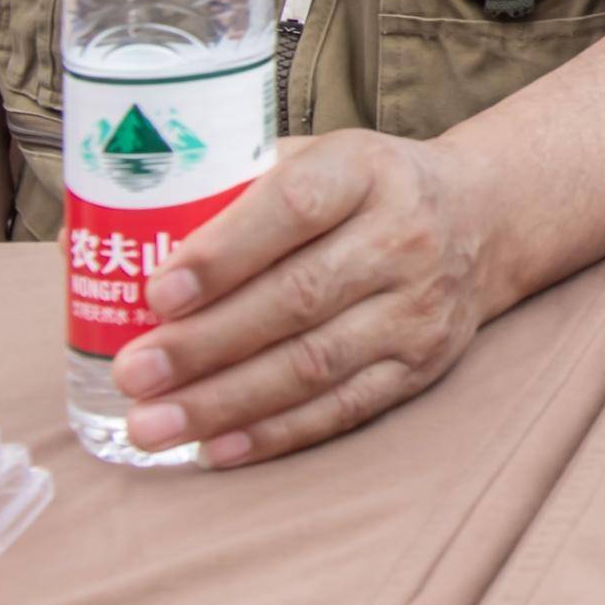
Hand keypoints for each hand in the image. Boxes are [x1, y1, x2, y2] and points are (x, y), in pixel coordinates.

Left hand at [110, 131, 498, 465]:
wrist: (481, 218)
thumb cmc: (364, 189)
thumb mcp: (320, 155)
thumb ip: (240, 182)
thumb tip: (123, 228)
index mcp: (365, 170)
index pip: (294, 206)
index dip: (223, 252)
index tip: (156, 291)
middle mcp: (403, 236)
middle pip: (297, 297)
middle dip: (204, 344)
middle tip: (132, 372)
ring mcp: (418, 306)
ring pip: (313, 364)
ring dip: (224, 402)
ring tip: (151, 424)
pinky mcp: (422, 364)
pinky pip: (342, 408)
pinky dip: (274, 434)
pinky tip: (216, 449)